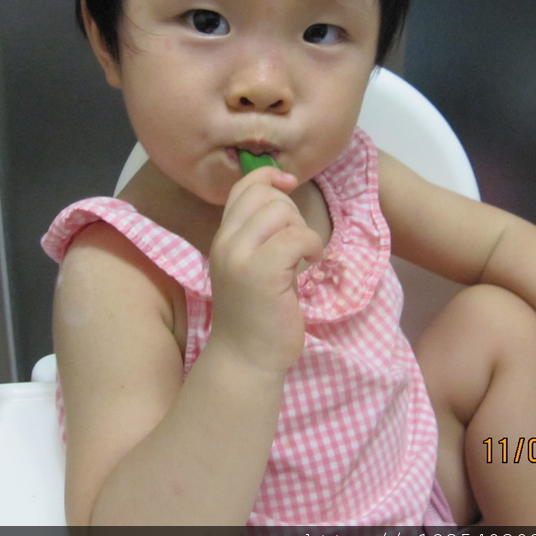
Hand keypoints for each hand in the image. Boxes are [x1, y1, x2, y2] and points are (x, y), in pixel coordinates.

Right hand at [208, 166, 322, 374]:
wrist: (245, 359)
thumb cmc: (256, 315)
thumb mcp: (249, 267)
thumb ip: (258, 235)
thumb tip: (282, 197)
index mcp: (223, 238)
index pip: (243, 188)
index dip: (269, 177)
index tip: (290, 184)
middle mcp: (226, 242)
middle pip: (265, 195)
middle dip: (292, 211)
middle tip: (297, 244)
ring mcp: (241, 257)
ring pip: (280, 210)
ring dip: (302, 229)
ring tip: (302, 257)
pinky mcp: (263, 273)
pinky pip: (297, 237)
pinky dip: (312, 246)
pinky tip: (309, 265)